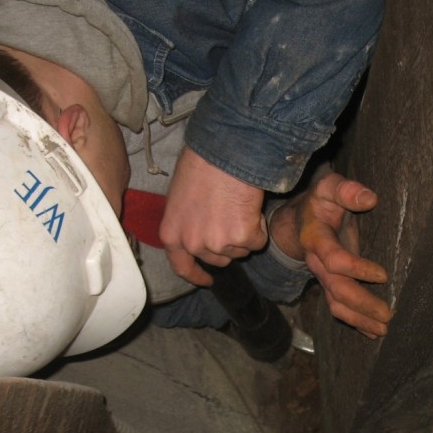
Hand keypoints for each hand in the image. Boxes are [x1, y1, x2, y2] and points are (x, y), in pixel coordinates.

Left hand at [160, 147, 266, 285]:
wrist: (225, 153)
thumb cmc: (201, 164)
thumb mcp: (180, 195)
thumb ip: (187, 219)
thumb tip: (198, 225)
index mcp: (172, 233)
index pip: (182, 266)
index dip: (196, 275)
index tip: (207, 279)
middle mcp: (193, 243)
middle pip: (217, 259)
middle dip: (227, 245)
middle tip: (231, 217)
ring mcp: (218, 243)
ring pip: (240, 250)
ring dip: (244, 232)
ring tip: (238, 204)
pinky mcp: (243, 238)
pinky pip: (258, 240)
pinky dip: (259, 226)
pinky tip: (250, 205)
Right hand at [270, 172, 391, 337]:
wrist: (300, 219)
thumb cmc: (321, 201)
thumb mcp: (329, 187)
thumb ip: (347, 190)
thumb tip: (369, 198)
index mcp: (316, 238)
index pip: (334, 260)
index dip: (357, 269)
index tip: (383, 275)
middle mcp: (317, 262)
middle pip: (336, 289)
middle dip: (361, 304)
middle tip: (387, 315)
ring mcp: (322, 275)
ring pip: (336, 303)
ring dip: (359, 319)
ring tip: (382, 330)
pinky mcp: (330, 282)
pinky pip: (339, 306)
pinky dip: (355, 321)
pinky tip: (371, 332)